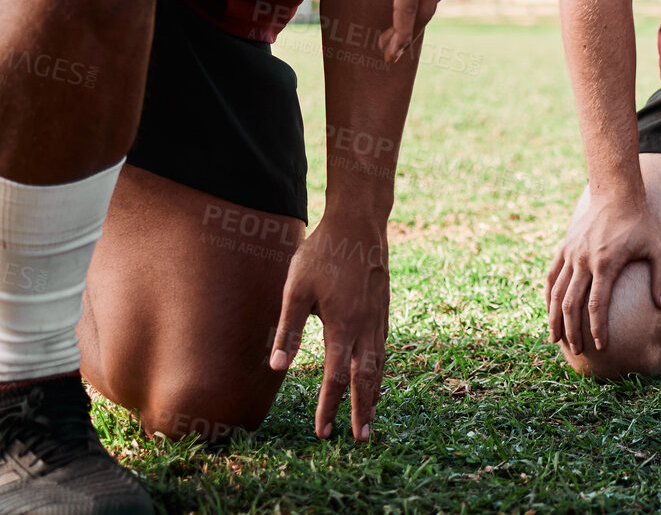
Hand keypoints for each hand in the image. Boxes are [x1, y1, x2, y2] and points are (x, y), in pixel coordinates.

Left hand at [269, 214, 389, 440]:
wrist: (359, 223)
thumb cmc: (322, 253)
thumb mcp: (296, 288)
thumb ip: (288, 328)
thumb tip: (276, 367)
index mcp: (343, 324)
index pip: (335, 376)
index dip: (329, 406)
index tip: (323, 432)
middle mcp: (365, 326)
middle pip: (366, 378)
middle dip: (362, 410)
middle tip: (361, 439)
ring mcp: (378, 317)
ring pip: (379, 364)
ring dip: (375, 394)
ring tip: (371, 418)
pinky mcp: (383, 308)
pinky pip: (384, 347)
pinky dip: (380, 370)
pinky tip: (376, 377)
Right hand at [545, 188, 660, 354]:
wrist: (617, 193)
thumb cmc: (642, 222)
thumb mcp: (658, 248)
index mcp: (606, 263)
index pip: (597, 304)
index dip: (597, 328)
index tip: (600, 346)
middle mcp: (584, 260)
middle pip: (571, 303)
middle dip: (573, 330)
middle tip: (577, 351)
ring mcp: (571, 253)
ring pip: (556, 292)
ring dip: (554, 317)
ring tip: (555, 338)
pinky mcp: (565, 247)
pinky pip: (551, 276)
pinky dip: (549, 295)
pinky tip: (550, 310)